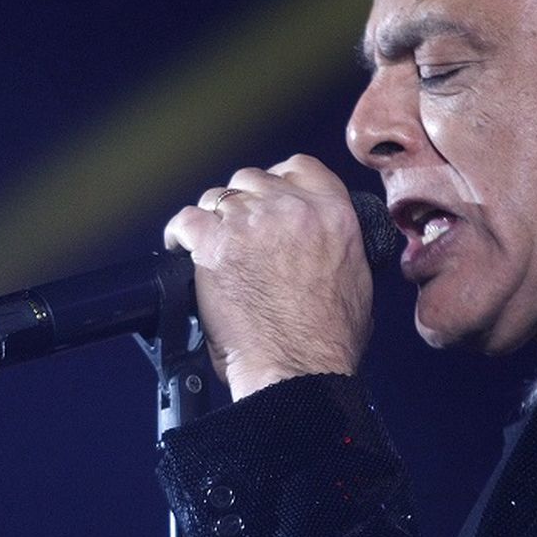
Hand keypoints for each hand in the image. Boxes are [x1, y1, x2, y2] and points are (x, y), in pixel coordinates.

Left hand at [163, 154, 373, 400]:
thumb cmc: (327, 342)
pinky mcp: (214, 245)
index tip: (267, 198)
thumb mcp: (356, 279)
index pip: (299, 167)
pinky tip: (182, 248)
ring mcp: (250, 224)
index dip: (277, 181)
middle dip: (242, 203)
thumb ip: (337, 245)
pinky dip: (179, 233)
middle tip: (238, 234)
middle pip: (252, 180)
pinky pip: (186, 220)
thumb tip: (320, 243)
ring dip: (213, 220)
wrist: (298, 369)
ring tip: (211, 247)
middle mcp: (291, 209)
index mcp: (333, 214)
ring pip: (217, 198)